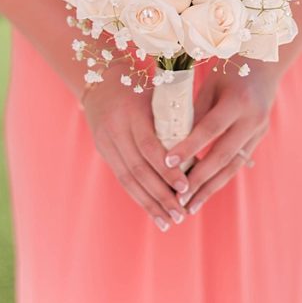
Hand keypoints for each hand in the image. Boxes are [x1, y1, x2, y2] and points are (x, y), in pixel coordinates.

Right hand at [81, 63, 191, 231]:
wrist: (101, 80)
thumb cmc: (143, 89)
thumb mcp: (159, 98)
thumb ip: (176, 123)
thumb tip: (200, 160)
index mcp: (133, 112)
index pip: (150, 147)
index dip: (167, 170)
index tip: (186, 188)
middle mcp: (115, 128)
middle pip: (138, 168)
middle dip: (161, 195)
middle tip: (181, 215)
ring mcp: (105, 140)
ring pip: (127, 178)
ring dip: (149, 203)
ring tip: (169, 222)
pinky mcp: (102, 149)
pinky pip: (121, 177)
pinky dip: (138, 197)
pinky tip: (153, 213)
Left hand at [165, 62, 278, 215]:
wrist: (264, 64)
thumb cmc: (226, 71)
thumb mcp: (208, 86)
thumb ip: (194, 112)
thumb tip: (170, 139)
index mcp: (237, 101)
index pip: (209, 129)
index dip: (189, 146)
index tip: (167, 162)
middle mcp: (252, 119)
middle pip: (223, 156)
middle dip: (200, 179)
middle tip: (178, 199)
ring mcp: (259, 131)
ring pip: (233, 166)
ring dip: (210, 188)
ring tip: (190, 206)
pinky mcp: (260, 138)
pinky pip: (237, 163)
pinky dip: (219, 178)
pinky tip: (203, 193)